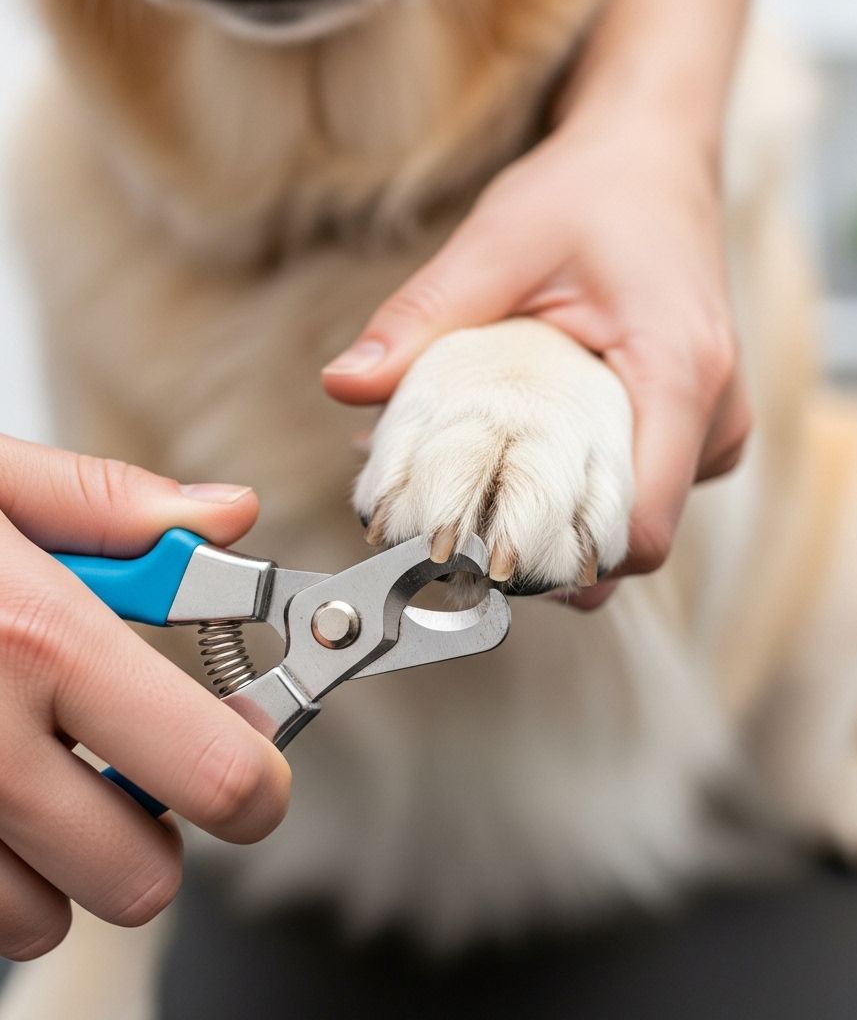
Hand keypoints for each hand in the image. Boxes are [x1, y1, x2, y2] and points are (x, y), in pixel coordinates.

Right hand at [0, 435, 290, 960]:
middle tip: (132, 760)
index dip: (257, 776)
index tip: (252, 751)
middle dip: (160, 825)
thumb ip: (110, 505)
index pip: (217, 774)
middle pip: (145, 878)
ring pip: (49, 918)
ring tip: (31, 770)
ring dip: (64, 859)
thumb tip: (227, 518)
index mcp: (38, 640)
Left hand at [322, 120, 749, 607]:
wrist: (654, 157)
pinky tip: (536, 446)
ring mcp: (717, 427)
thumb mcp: (499, 241)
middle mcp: (716, 416)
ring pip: (635, 518)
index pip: (641, 532)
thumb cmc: (593, 189)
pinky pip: (643, 487)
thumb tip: (344, 384)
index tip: (480, 545)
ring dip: (561, 511)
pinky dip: (584, 483)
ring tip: (491, 467)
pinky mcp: (702, 427)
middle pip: (630, 538)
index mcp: (680, 375)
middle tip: (464, 508)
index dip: (560, 561)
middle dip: (545, 540)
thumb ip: (424, 317)